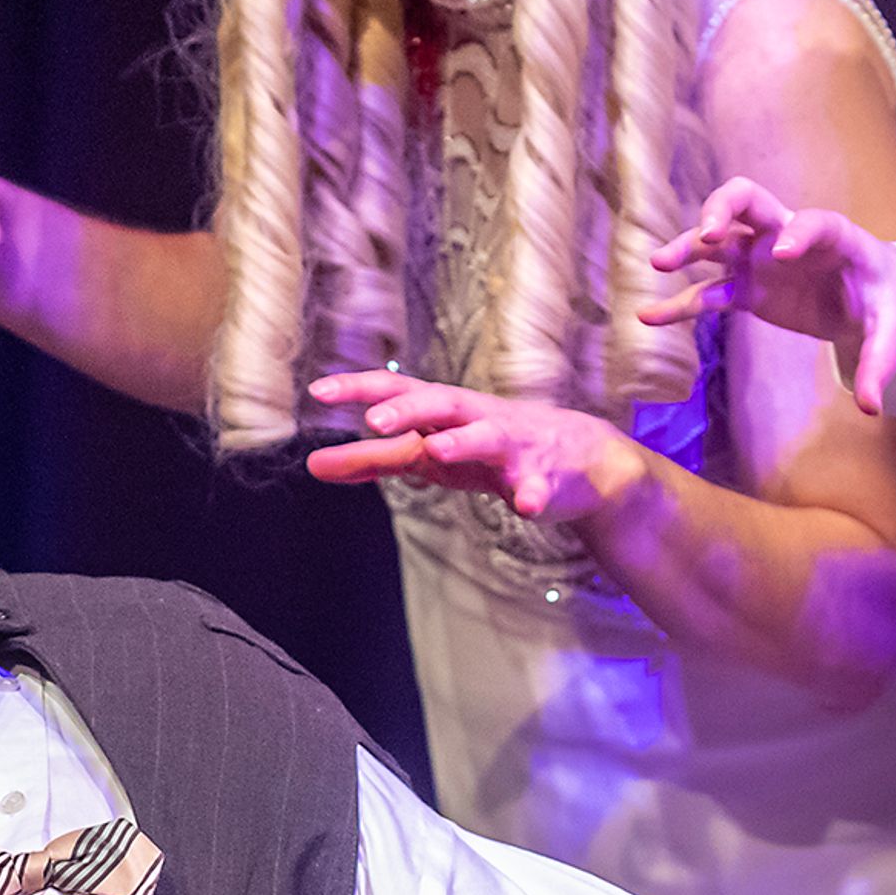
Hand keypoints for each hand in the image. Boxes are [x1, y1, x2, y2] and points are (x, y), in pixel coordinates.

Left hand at [304, 371, 653, 524]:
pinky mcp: (547, 480)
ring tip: (436, 451)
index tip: (319, 391)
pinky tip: (526, 506)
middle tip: (374, 420)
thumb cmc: (491, 451)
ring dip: (464, 443)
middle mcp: (479, 419)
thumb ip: (374, 459)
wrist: (581, 461)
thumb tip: (314, 465)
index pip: (399, 390)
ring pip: (489, 438)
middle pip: (442, 404)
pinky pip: (540, 488)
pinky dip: (533, 495)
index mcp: (447, 411)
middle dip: (410, 409)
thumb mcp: (430, 453)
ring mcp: (516, 447)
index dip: (360, 388)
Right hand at [643, 178, 895, 414]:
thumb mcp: (891, 328)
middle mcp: (786, 235)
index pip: (810, 222)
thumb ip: (878, 362)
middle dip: (721, 209)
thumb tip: (872, 407)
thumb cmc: (885, 300)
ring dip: (687, 247)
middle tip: (707, 235)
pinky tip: (649, 317)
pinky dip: (680, 304)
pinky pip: (708, 291)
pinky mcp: (747, 287)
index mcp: (832, 234)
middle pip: (745, 199)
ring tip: (658, 263)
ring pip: (716, 239)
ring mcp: (760, 257)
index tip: (780, 253)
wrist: (872, 298)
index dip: (796, 232)